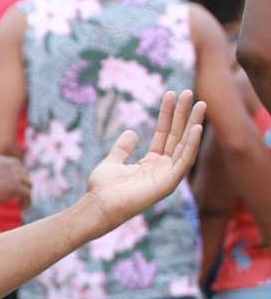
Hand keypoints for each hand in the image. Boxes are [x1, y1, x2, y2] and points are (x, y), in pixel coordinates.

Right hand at [0, 155, 32, 207]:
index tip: (17, 186)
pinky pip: (28, 195)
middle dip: (24, 185)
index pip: (16, 164)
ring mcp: (13, 174)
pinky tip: (21, 208)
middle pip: (24, 174)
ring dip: (25, 195)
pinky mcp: (16, 186)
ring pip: (28, 185)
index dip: (19, 175)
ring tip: (20, 204)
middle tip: (20, 197)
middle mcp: (7, 164)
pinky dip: (27, 202)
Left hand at [84, 91, 205, 230]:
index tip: (170, 94)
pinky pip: (185, 161)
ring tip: (200, 103)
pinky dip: (192, 144)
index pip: (164, 134)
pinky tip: (197, 127)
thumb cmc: (103, 188)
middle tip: (189, 92)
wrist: (98, 206)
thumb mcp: (112, 162)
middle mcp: (163, 168)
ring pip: (185, 145)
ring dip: (193, 124)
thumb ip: (123, 148)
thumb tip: (132, 131)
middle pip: (177, 136)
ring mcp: (168, 176)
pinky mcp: (169, 183)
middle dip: (184, 114)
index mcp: (152, 163)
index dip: (167, 114)